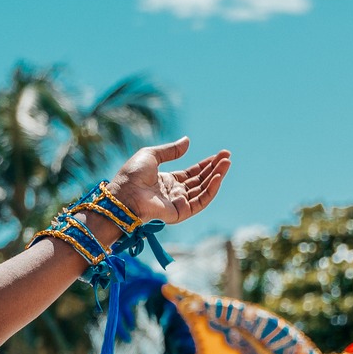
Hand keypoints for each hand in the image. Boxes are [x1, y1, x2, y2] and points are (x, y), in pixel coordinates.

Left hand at [108, 138, 231, 227]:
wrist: (125, 195)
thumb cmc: (132, 175)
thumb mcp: (151, 155)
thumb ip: (170, 150)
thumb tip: (187, 141)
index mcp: (166, 181)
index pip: (191, 173)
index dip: (206, 164)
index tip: (220, 155)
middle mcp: (173, 193)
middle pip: (200, 181)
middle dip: (214, 169)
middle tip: (227, 157)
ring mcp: (177, 203)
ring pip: (203, 190)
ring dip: (216, 177)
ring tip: (226, 163)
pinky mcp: (180, 212)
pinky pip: (200, 201)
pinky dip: (211, 189)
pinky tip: (218, 177)